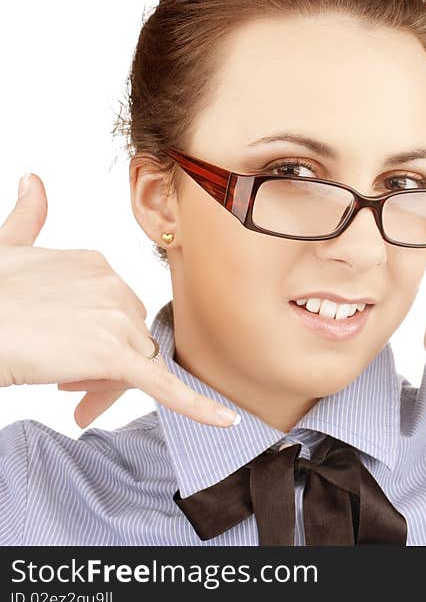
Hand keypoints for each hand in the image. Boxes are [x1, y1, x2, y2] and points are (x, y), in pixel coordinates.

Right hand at [0, 173, 238, 428]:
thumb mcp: (3, 249)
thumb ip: (26, 218)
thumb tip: (33, 180)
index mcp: (96, 263)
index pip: (116, 312)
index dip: (94, 339)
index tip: (60, 354)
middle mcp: (113, 284)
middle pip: (130, 339)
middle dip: (101, 364)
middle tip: (62, 380)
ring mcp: (116, 318)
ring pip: (135, 365)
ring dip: (104, 384)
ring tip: (61, 387)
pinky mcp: (116, 355)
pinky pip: (165, 385)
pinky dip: (198, 406)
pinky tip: (227, 420)